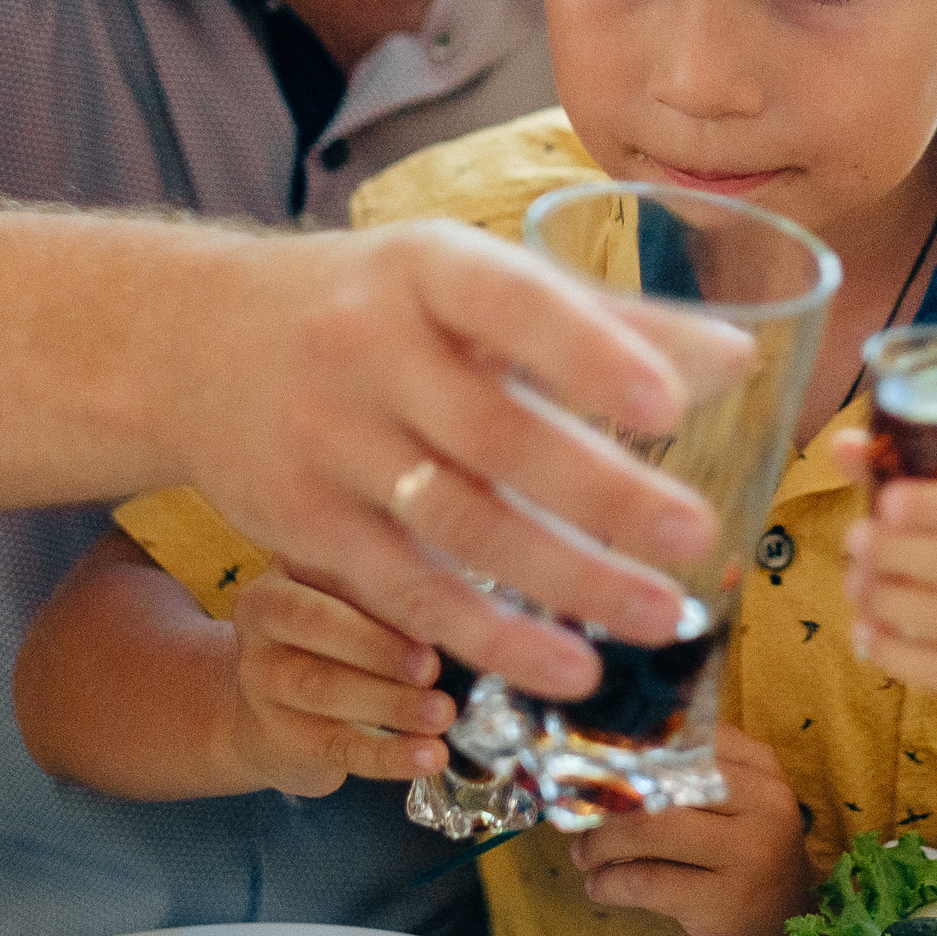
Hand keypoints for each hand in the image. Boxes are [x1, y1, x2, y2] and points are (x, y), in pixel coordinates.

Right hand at [178, 219, 751, 700]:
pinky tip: (564, 666)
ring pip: (456, 525)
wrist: (196, 342)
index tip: (670, 403)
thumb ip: (603, 321)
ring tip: (661, 619)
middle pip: (494, 432)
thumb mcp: (473, 281)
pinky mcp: (305, 526)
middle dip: (602, 492)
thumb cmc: (382, 304)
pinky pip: (406, 591)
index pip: (513, 305)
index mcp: (428, 269)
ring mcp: (328, 441)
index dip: (589, 353)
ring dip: (565, 581)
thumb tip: (740, 363)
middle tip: (698, 536)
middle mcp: (368, 349)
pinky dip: (488, 635)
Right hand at [223, 561, 456, 797]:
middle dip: (381, 647)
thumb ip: (401, 594)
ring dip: (389, 703)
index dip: (384, 589)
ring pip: (321, 687)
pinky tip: (426, 756)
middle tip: (433, 667)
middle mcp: (264, 611)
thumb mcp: (364, 599)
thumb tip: (469, 609)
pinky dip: (386, 754)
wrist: (279, 713)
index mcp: (293, 561)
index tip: (436, 609)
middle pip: (316, 623)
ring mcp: (258, 673)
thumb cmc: (345, 637)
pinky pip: (331, 743)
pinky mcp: (271, 731)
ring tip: (442, 714)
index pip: (334, 564)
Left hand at [565, 723, 817, 935]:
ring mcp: (749, 854)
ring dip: (601, 842)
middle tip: (577, 818)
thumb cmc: (742, 860)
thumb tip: (605, 758)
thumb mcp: (734, 807)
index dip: (632, 751)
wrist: (782, 935)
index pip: (686, 739)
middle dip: (606, 799)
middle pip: (662, 781)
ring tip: (584, 854)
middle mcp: (764, 803)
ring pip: (650, 828)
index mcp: (762, 770)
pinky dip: (609, 883)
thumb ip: (688, 775)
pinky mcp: (726, 902)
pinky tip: (599, 887)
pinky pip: (646, 882)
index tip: (596, 767)